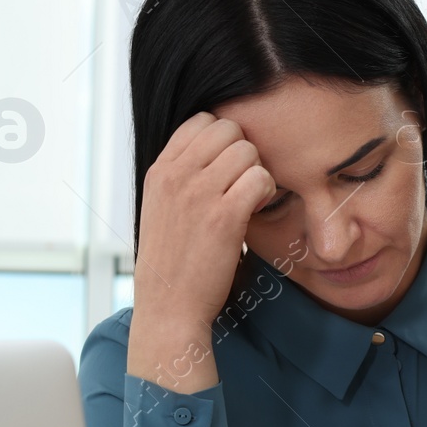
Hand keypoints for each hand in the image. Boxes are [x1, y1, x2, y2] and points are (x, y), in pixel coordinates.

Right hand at [127, 112, 275, 389]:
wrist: (168, 305)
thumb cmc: (173, 261)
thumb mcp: (162, 207)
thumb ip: (182, 176)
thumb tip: (215, 152)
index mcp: (160, 171)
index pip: (201, 121)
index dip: (224, 140)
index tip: (227, 169)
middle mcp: (176, 175)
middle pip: (229, 129)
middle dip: (244, 153)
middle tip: (243, 184)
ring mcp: (198, 194)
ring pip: (247, 150)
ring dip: (257, 172)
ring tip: (250, 199)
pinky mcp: (223, 216)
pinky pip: (260, 177)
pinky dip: (266, 190)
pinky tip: (257, 210)